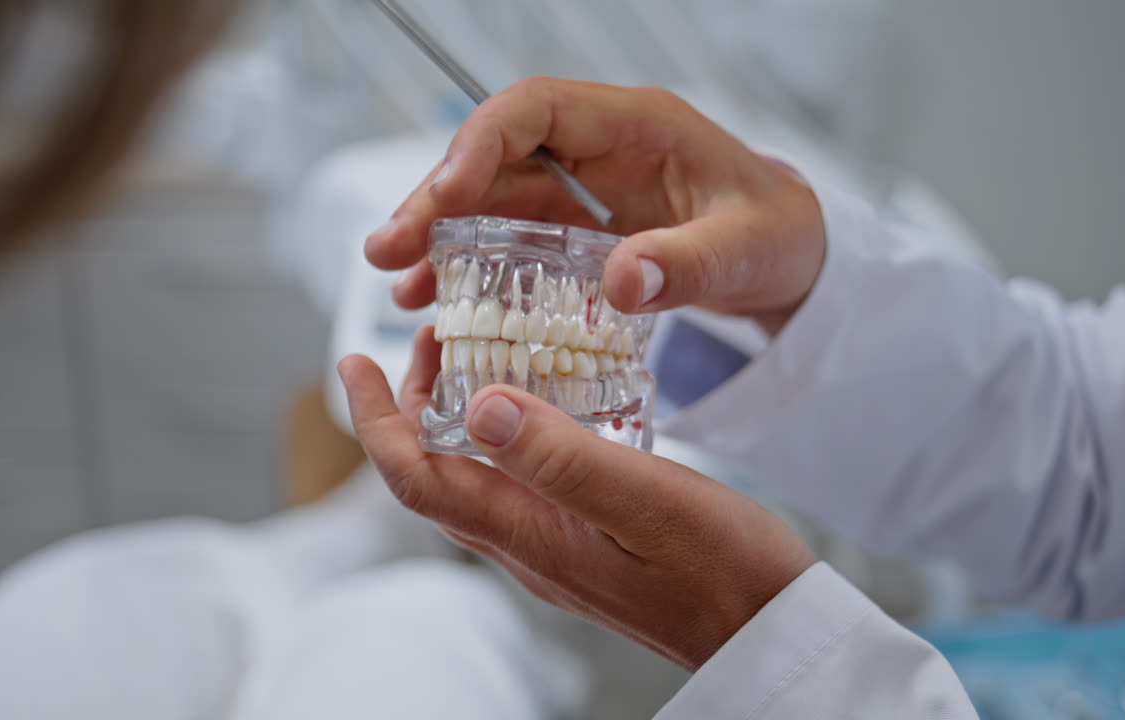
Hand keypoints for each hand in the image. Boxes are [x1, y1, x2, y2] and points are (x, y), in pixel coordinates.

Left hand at [338, 328, 816, 670]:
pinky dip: (505, 435)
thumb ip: (562, 457)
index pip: (419, 480)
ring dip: (455, 418)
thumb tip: (478, 407)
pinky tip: (540, 406)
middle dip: (412, 406)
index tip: (354, 361)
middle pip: (437, 477)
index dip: (376, 422)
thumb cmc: (724, 570)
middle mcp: (529, 548)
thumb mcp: (646, 499)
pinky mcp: (585, 545)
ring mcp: (556, 550)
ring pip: (477, 480)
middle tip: (428, 335)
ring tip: (472, 355)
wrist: (770, 630)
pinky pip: (519, 486)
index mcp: (530, 536)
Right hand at [367, 77, 827, 334]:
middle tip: (388, 251)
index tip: (444, 196)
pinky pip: (509, 240)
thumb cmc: (777, 235)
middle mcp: (595, 150)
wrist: (791, 257)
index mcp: (634, 126)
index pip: (535, 110)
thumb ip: (689, 264)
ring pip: (491, 200)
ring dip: (439, 237)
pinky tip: (436, 302)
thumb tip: (620, 281)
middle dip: (436, 199)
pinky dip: (470, 268)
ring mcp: (582, 192)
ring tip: (399, 284)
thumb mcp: (747, 251)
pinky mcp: (576, 232)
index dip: (479, 143)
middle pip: (495, 158)